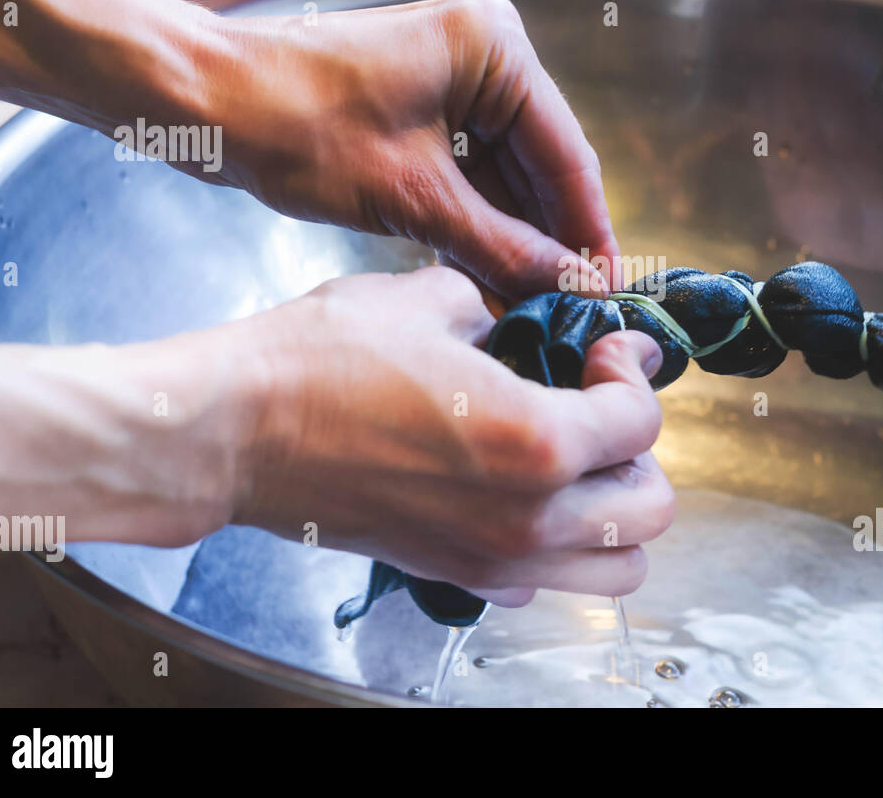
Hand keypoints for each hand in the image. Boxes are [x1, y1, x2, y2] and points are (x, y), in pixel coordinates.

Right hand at [0, 269, 672, 603]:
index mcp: (536, 442)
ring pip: (614, 568)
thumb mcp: (426, 301)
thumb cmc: (318, 363)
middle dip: (640, 453)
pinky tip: (521, 498)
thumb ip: (501, 309)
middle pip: (649, 511)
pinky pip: (544, 582)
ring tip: (579, 463)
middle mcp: (528, 517)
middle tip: (601, 409)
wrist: (233, 431)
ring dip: (615, 512)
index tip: (614, 350)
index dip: (636, 372)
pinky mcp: (453, 574)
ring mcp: (492, 558)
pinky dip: (557, 547)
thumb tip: (522, 320)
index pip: (641, 422)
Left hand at [197, 0, 620, 298]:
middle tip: (575, 308)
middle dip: (551, 239)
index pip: (567, 154)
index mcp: (496, 50)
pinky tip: (495, 278)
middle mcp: (486, 56)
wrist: (199, 100)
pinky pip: (469, 176)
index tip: (605, 292)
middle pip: (541, 166)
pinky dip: (478, 225)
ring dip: (516, 240)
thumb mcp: (411, 197)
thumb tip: (569, 285)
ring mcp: (454, 82)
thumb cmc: (296, 124)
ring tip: (538, 305)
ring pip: (506, 177)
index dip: (588, 231)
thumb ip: (501, 246)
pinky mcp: (422, 111)